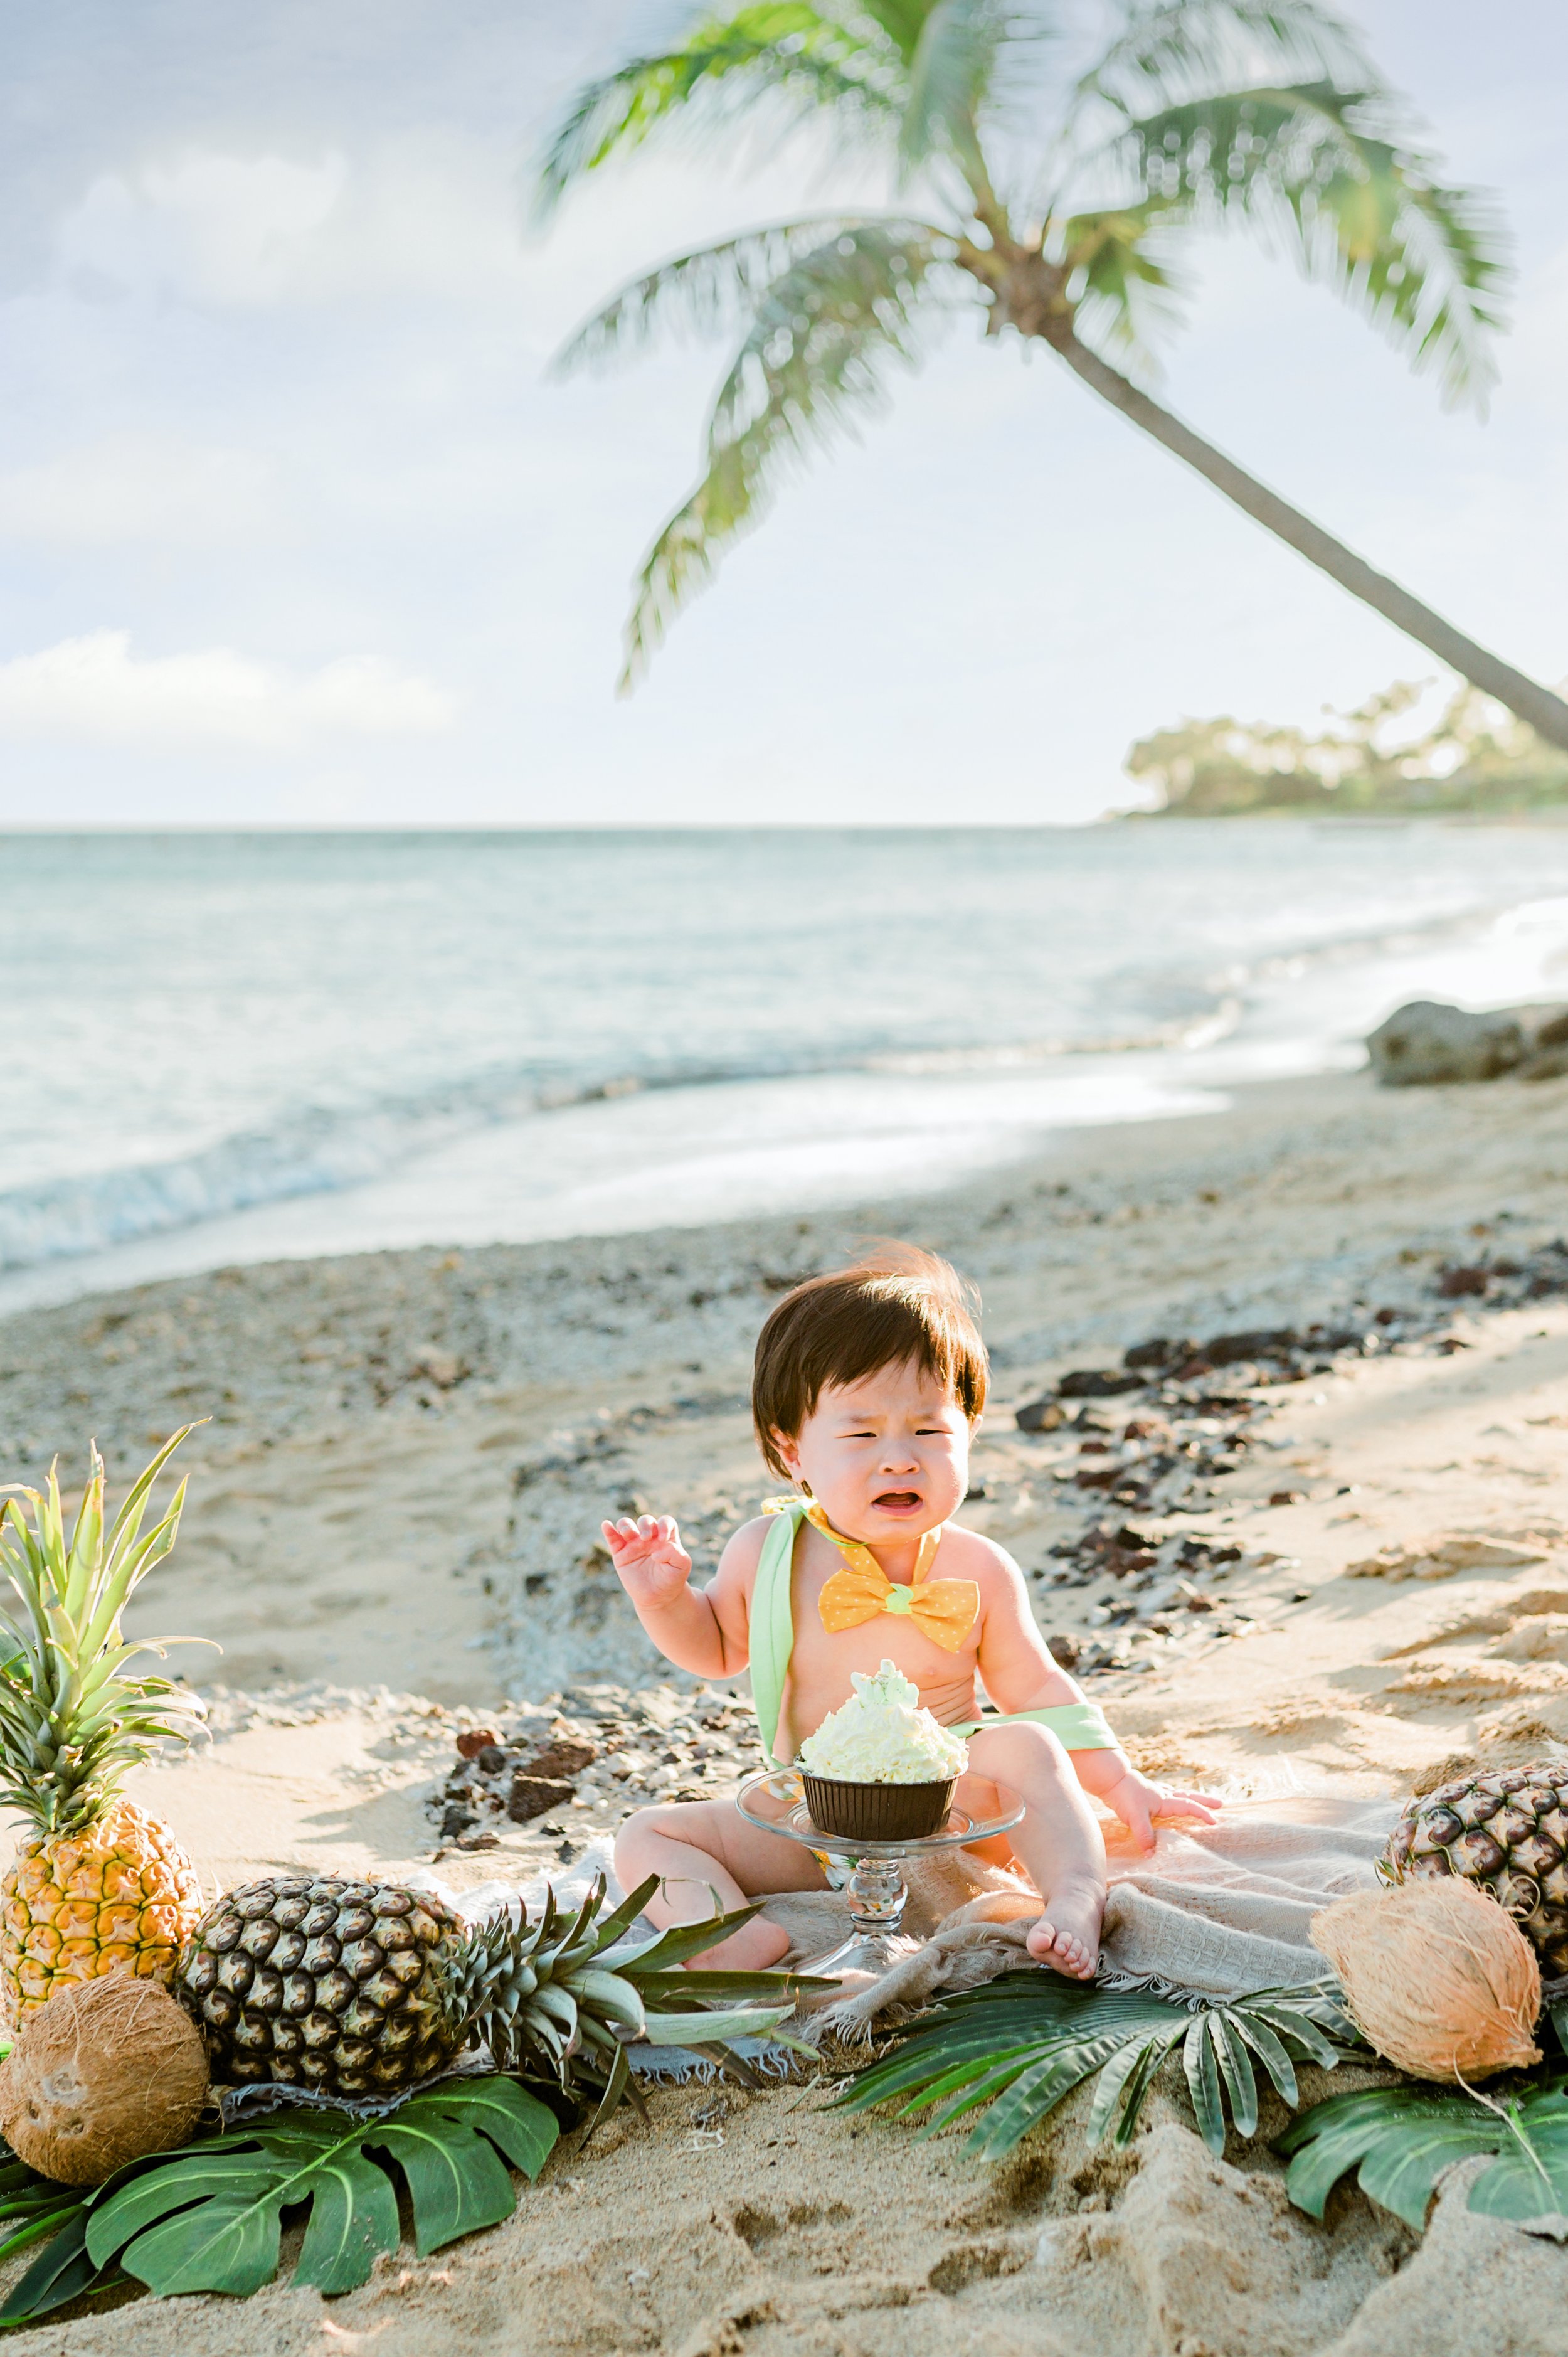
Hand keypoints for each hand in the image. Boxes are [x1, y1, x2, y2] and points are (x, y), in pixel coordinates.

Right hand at [601, 1515, 692, 1609]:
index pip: (665, 1522)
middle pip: (645, 1521)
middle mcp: (649, 1538)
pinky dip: (609, 1530)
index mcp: (665, 1537)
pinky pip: (613, 1539)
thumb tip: (656, 1552)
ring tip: (628, 1533)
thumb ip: (675, 1553)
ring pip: (626, 1525)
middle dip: (645, 1525)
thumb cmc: (672, 1579)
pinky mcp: (621, 1555)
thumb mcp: (682, 1565)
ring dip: (626, 1525)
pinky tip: (606, 1525)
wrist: (659, 1597)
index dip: (664, 1524)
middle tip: (646, 1538)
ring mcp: (633, 1545)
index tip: (663, 1538)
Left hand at [1099, 1769, 1220, 1854]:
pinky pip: (1168, 1795)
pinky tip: (1173, 1799)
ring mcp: (1156, 1793)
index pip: (1188, 1807)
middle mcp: (1163, 1796)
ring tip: (1201, 1800)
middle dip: (1205, 1801)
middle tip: (1221, 1804)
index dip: (1202, 1814)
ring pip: (1179, 1794)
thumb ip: (1144, 1836)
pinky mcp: (1147, 1795)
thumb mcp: (1135, 1818)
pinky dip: (1176, 1797)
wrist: (1111, 1780)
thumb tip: (1152, 1854)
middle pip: (1189, 1797)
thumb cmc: (1124, 1796)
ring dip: (1192, 1797)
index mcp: (1164, 1801)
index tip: (1215, 1821)